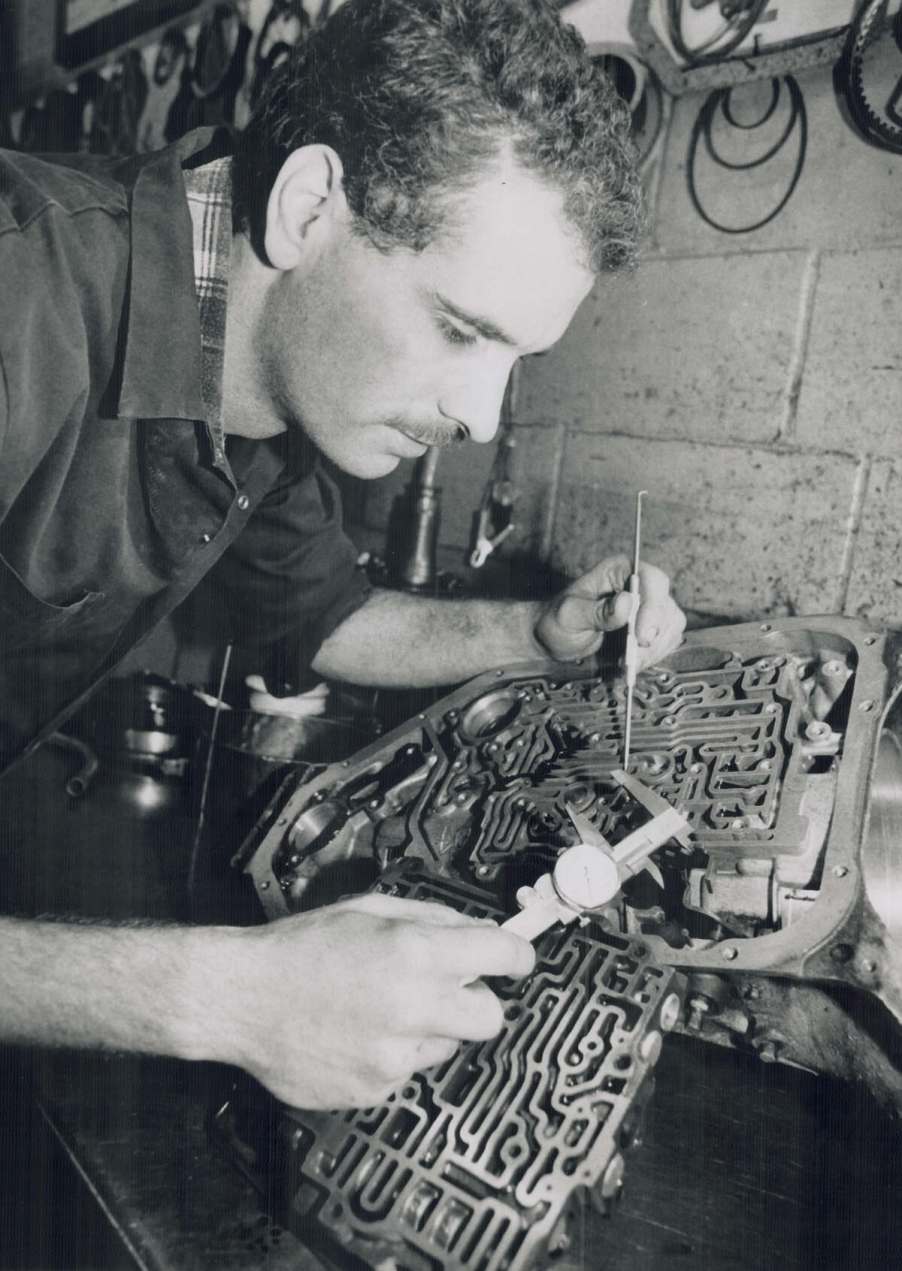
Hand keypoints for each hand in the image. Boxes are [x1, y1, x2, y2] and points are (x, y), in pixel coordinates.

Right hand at [220, 894, 534, 1108]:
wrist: (241, 998)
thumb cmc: (301, 946)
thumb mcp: (368, 910)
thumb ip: (429, 919)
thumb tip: (475, 931)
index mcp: (417, 953)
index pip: (501, 957)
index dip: (516, 956)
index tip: (516, 960)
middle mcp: (415, 1006)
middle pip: (491, 1018)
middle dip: (476, 1002)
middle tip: (446, 990)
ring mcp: (396, 1055)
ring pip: (445, 1045)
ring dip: (427, 1028)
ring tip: (377, 1010)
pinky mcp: (376, 1089)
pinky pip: (404, 1070)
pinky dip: (390, 1054)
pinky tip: (353, 1034)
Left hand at [534, 555, 684, 666]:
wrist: (556, 641)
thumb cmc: (559, 621)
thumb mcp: (570, 615)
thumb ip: (597, 611)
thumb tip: (627, 603)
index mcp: (619, 571)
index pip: (651, 580)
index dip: (653, 607)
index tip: (642, 635)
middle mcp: (639, 586)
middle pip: (665, 606)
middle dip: (653, 636)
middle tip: (632, 657)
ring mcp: (648, 608)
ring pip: (671, 626)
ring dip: (652, 650)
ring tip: (627, 663)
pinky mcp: (651, 629)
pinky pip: (665, 642)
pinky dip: (651, 657)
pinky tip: (631, 663)